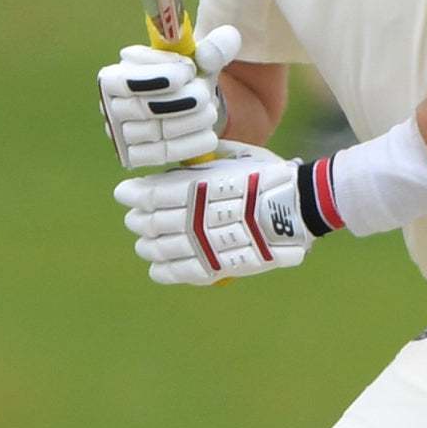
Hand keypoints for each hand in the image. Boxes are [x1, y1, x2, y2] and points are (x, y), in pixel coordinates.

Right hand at [98, 24, 240, 168]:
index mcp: (118, 74)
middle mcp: (112, 104)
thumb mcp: (207, 56)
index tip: (190, 70)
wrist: (194, 110)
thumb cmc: (192, 78)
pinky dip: (189, 145)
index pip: (125, 79)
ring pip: (153, 132)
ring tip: (209, 112)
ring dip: (189, 122)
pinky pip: (159, 155)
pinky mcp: (135, 155)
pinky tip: (208, 135)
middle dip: (181, 100)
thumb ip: (216, 45)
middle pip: (142, 107)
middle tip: (204, 95)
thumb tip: (208, 53)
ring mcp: (121, 133)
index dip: (159, 76)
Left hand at [115, 141, 312, 285]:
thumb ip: (205, 160)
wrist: (300, 206)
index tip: (126, 194)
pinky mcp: (219, 264)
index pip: (148, 194)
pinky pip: (183, 272)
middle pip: (150, 222)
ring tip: (146, 245)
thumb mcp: (236, 155)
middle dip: (139, 221)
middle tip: (137, 220)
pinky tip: (157, 269)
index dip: (132, 195)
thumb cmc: (270, 175)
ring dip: (148, 247)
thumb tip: (185, 159)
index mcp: (195, 187)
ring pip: (160, 249)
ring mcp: (205, 242)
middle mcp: (194, 215)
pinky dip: (165, 272)